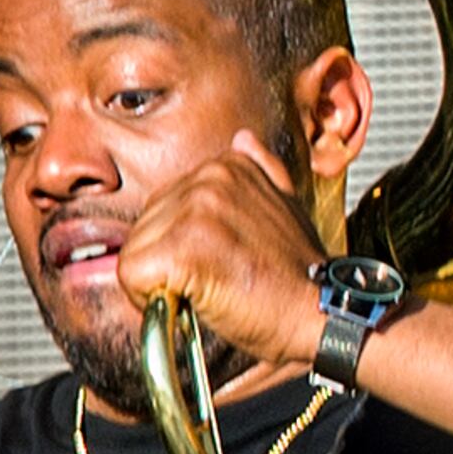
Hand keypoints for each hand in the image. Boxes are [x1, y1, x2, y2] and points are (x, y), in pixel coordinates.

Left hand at [107, 139, 328, 382]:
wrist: (322, 314)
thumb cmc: (301, 273)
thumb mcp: (286, 206)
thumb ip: (260, 172)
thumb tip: (242, 139)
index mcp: (228, 166)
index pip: (164, 206)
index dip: (182, 244)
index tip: (220, 262)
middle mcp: (209, 180)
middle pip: (144, 227)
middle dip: (167, 262)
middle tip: (215, 281)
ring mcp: (195, 211)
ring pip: (135, 252)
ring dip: (160, 281)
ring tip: (210, 290)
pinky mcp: (180, 249)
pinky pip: (130, 277)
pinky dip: (151, 299)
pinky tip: (196, 300)